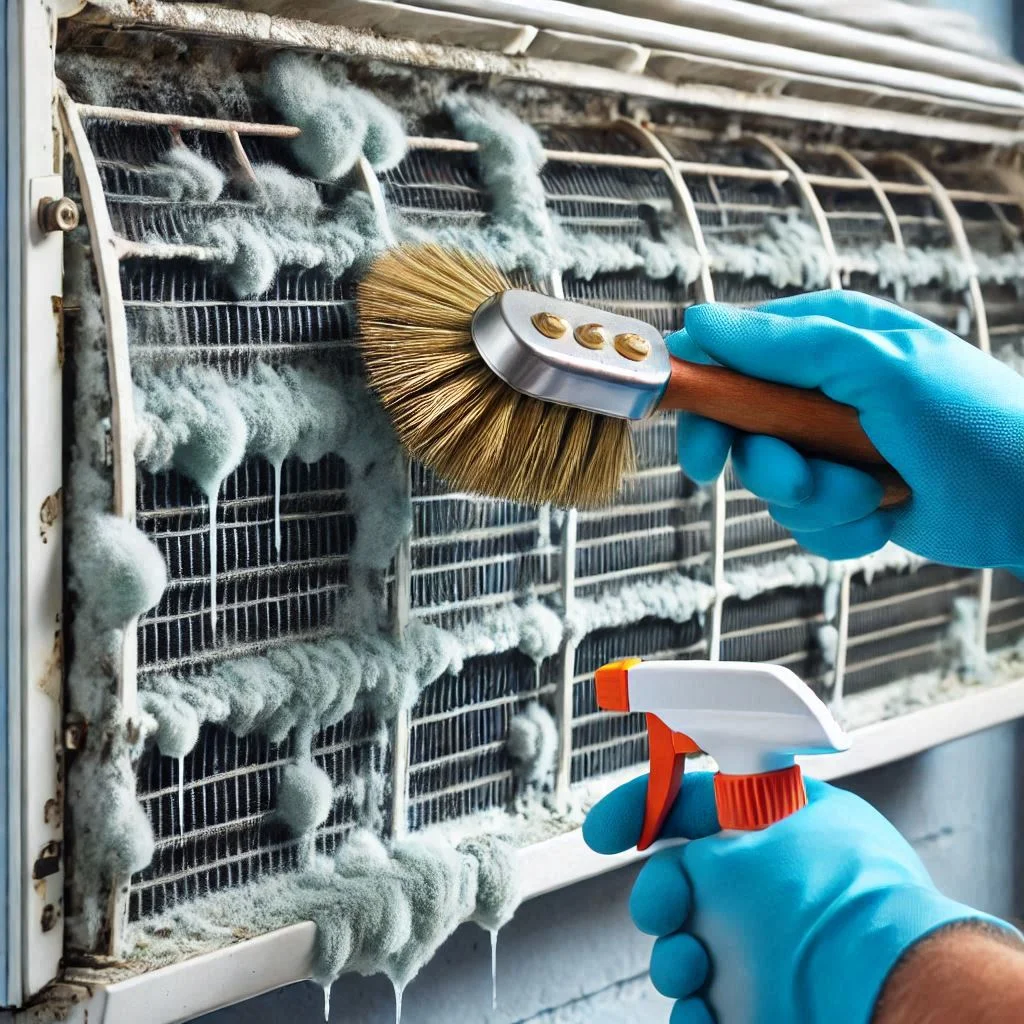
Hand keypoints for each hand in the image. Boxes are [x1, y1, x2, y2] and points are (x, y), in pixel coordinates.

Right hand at [583, 773, 1012, 1023]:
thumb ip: (695, 848)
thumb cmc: (829, 911)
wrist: (885, 999)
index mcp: (787, 820)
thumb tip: (686, 869)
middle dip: (659, 895)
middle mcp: (784, 881)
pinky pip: (711, 1002)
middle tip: (661, 910)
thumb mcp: (735, 850)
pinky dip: (695, 1009)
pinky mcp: (776, 1002)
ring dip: (676, 957)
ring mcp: (781, 945)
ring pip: (693, 945)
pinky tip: (703, 1009)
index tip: (606, 831)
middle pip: (690, 879)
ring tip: (692, 969)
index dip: (646, 806)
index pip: (702, 797)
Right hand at [669, 292, 1023, 567]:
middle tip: (796, 478)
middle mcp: (820, 387)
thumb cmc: (974, 423)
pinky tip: (885, 514)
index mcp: (826, 337)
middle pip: (738, 427)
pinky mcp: (843, 494)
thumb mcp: (880, 368)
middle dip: (769, 465)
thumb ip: (787, 345)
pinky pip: (804, 521)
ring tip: (874, 493)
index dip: (706, 396)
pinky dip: (841, 527)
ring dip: (819, 500)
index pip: (731, 353)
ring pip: (769, 483)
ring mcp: (830, 443)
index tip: (700, 442)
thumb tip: (699, 322)